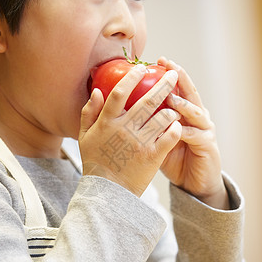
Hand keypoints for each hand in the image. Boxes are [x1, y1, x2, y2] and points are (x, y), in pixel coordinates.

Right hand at [78, 64, 181, 196]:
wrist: (107, 192)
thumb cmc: (95, 162)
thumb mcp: (84, 137)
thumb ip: (89, 113)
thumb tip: (97, 91)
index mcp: (107, 122)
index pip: (119, 93)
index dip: (131, 78)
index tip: (141, 69)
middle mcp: (125, 129)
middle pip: (147, 100)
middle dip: (163, 84)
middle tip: (173, 75)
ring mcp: (140, 142)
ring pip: (162, 117)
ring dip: (172, 108)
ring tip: (177, 105)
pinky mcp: (153, 156)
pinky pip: (170, 137)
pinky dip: (176, 128)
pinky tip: (177, 125)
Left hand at [158, 58, 229, 209]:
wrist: (194, 182)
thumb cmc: (174, 158)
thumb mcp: (158, 137)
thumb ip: (148, 121)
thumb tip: (125, 107)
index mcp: (185, 112)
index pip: (178, 88)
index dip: (170, 73)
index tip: (158, 60)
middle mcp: (197, 117)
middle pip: (190, 93)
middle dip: (180, 78)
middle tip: (169, 67)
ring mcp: (204, 130)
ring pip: (195, 112)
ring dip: (183, 103)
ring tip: (172, 96)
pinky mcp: (207, 145)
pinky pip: (195, 135)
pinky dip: (185, 130)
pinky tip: (176, 126)